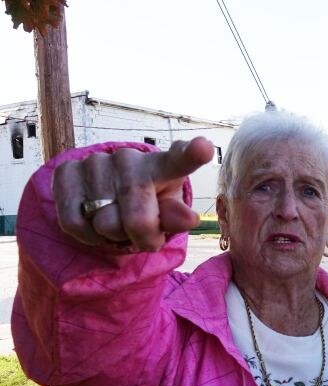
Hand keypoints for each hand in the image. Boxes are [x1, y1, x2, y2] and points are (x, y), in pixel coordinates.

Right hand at [53, 137, 213, 250]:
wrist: (107, 193)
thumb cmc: (148, 203)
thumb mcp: (166, 212)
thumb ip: (175, 217)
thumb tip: (189, 219)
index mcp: (164, 166)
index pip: (181, 159)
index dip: (192, 154)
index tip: (203, 147)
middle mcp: (130, 158)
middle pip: (137, 220)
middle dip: (141, 238)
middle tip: (143, 233)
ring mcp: (96, 162)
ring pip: (103, 224)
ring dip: (112, 235)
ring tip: (117, 220)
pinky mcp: (67, 172)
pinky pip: (74, 222)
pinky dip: (86, 235)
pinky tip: (95, 223)